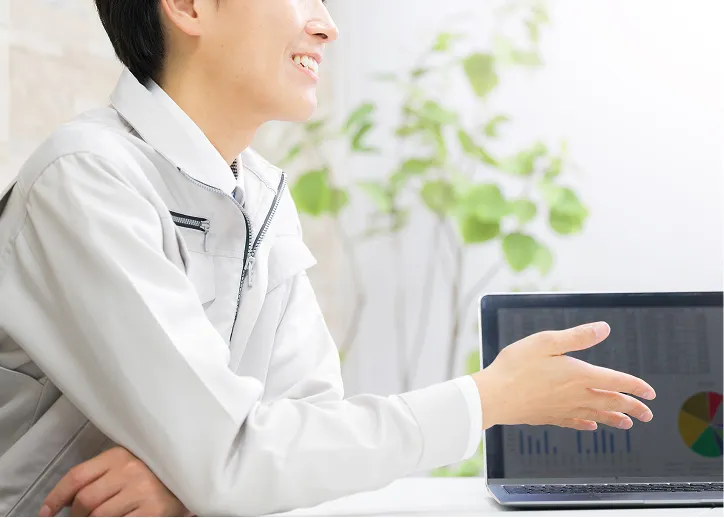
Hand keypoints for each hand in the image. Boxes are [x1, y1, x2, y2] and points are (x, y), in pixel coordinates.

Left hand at [39, 447, 190, 516]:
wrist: (192, 475)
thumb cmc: (155, 472)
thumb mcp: (129, 462)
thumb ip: (103, 473)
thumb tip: (68, 499)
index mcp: (120, 455)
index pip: (77, 476)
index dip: (56, 496)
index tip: (47, 511)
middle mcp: (130, 470)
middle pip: (85, 500)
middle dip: (76, 515)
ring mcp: (142, 492)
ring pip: (98, 516)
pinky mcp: (153, 511)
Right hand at [473, 322, 655, 430]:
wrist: (494, 396)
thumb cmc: (516, 366)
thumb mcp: (546, 342)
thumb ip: (577, 337)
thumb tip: (603, 329)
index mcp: (579, 374)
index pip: (616, 381)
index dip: (636, 386)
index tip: (650, 392)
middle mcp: (576, 395)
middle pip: (611, 402)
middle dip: (633, 408)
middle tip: (648, 414)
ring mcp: (563, 408)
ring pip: (597, 415)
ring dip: (615, 419)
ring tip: (628, 424)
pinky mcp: (549, 417)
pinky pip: (575, 423)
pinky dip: (587, 424)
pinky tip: (591, 427)